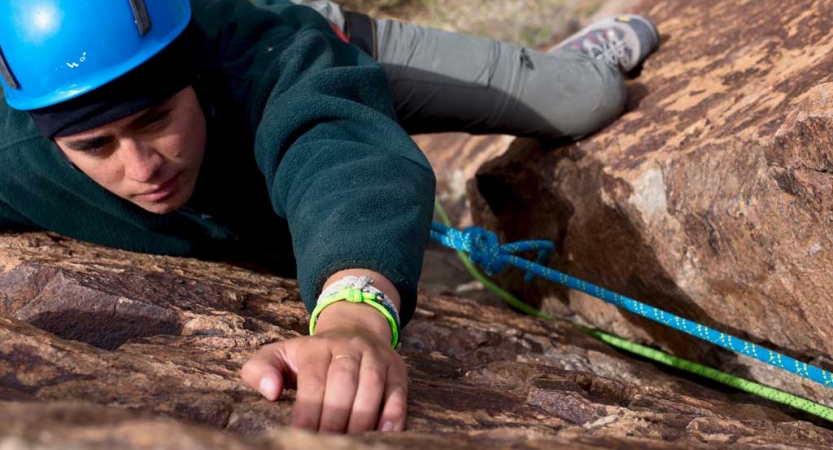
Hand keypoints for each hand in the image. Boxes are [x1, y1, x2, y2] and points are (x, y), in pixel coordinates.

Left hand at [240, 301, 407, 432]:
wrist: (354, 328)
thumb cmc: (310, 355)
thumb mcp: (279, 354)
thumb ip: (260, 369)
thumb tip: (270, 391)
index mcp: (317, 346)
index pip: (314, 379)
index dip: (308, 411)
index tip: (302, 434)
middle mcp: (349, 347)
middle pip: (344, 382)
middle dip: (334, 418)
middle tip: (326, 442)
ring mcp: (376, 357)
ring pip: (371, 386)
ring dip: (361, 419)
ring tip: (349, 442)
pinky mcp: (396, 370)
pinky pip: (398, 393)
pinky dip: (392, 414)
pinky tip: (382, 433)